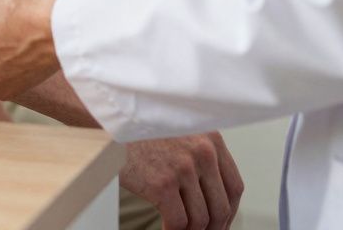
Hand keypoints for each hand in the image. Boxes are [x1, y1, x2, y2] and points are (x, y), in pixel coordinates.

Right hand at [121, 134, 244, 229]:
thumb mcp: (180, 131)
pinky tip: (166, 229)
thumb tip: (210, 194)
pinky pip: (178, 222)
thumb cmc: (139, 129)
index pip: (234, 187)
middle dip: (214, 228)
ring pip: (200, 218)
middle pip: (221, 206)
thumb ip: (199, 154)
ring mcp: (183, 168)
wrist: (108, 123)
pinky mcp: (162, 184)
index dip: (229, 211)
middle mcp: (203, 152)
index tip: (221, 221)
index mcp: (211, 139)